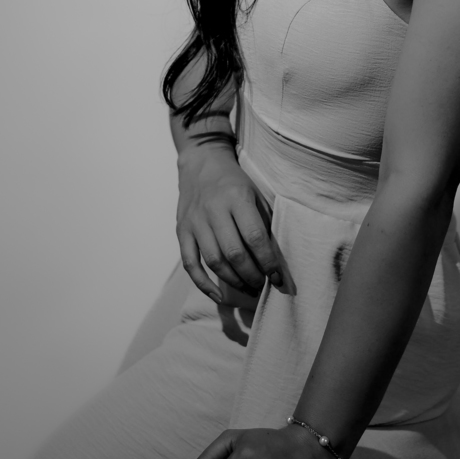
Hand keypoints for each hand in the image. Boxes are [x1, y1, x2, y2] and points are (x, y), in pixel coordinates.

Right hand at [176, 145, 286, 302]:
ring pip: (214, 261)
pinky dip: (203, 283)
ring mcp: (195, 221)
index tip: (278, 278)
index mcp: (237, 198)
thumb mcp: (256, 193)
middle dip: (252, 276)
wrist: (202, 163)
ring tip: (249, 289)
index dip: (268, 262)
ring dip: (234, 281)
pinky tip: (219, 295)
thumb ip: (263, 223)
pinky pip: (190, 263)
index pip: (255, 237)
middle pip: (234, 253)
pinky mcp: (182, 230)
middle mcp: (214, 210)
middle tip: (262, 286)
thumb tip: (274, 259)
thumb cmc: (235, 182)